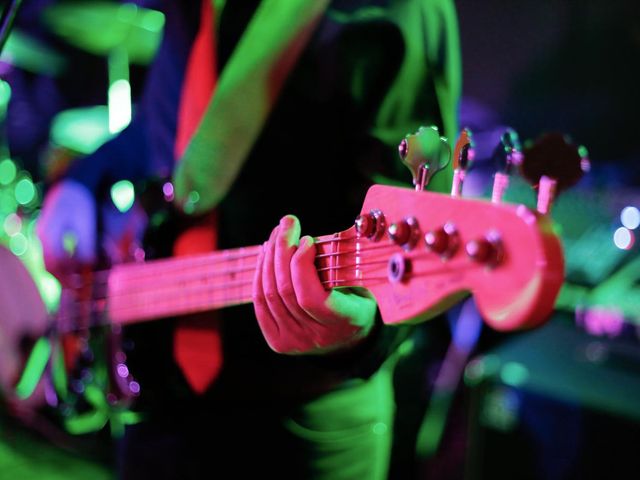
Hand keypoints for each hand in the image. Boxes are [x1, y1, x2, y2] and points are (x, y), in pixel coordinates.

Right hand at [36, 180, 96, 279]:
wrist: (76, 182)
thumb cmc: (83, 201)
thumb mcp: (86, 223)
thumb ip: (86, 245)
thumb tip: (87, 266)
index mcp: (49, 232)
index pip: (54, 264)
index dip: (68, 278)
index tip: (81, 288)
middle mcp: (42, 234)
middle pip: (49, 266)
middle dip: (63, 280)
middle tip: (78, 292)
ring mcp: (43, 233)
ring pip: (49, 261)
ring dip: (62, 274)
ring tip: (77, 285)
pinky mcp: (49, 232)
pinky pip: (52, 254)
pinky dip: (63, 264)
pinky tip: (75, 270)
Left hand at [253, 215, 376, 353]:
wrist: (349, 341)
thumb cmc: (358, 302)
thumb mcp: (362, 285)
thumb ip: (340, 267)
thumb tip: (309, 240)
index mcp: (344, 322)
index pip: (311, 298)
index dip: (302, 265)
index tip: (308, 240)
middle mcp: (316, 337)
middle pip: (285, 291)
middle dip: (282, 250)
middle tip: (287, 224)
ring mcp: (295, 342)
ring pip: (269, 294)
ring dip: (269, 258)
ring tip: (277, 235)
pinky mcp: (278, 342)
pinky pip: (260, 303)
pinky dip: (260, 275)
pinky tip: (266, 255)